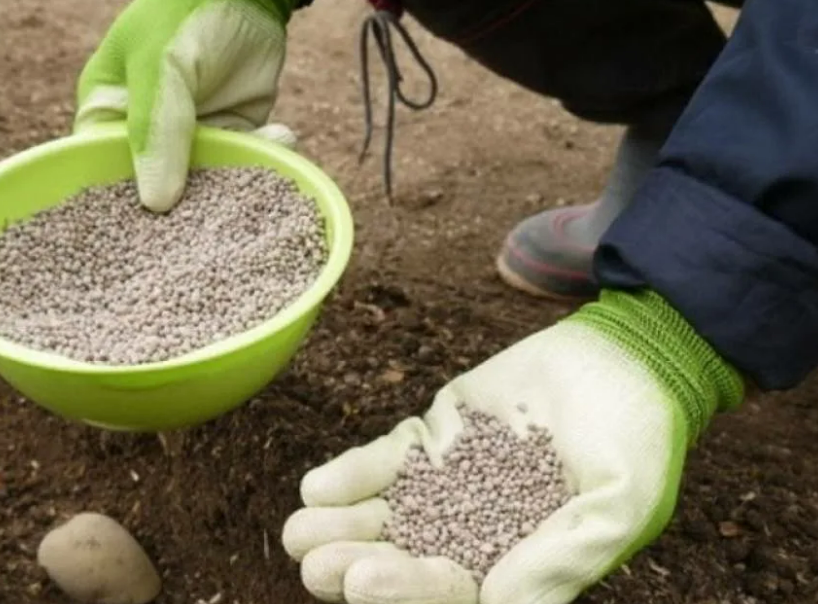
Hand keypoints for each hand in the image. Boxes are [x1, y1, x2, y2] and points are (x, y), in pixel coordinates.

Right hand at [74, 0, 301, 211]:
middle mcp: (145, 134)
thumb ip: (156, 128)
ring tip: (262, 172)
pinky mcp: (232, 136)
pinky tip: (284, 137)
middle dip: (184, 210)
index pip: (100, 174)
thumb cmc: (185, 11)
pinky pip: (244, 163)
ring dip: (235, 183)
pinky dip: (265, 157)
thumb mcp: (162, 65)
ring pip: (206, 185)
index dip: (120, 211)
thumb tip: (154, 204)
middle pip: (155, 191)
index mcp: (106, 113)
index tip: (149, 236)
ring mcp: (191, 139)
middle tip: (214, 223)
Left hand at [281, 289, 743, 603]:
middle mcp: (474, 534)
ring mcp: (448, 486)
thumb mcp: (620, 507)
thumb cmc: (639, 440)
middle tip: (318, 567)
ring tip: (298, 533)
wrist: (627, 358)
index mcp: (517, 565)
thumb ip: (562, 557)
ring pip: (386, 518)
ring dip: (341, 528)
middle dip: (359, 569)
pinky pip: (387, 461)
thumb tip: (499, 603)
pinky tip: (315, 488)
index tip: (368, 581)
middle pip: (407, 562)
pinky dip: (354, 475)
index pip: (454, 592)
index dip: (411, 592)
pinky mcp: (433, 439)